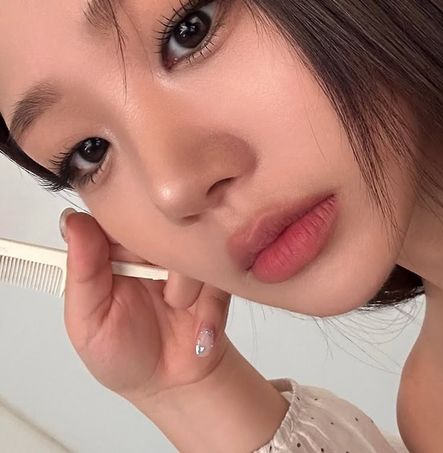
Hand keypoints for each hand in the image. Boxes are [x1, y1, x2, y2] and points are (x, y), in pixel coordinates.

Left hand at [61, 210, 231, 404]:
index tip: (126, 248)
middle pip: (158, 219)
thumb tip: (71, 220)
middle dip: (157, 254)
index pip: (115, 210)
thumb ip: (82, 272)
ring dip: (183, 285)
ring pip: (190, 243)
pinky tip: (197, 325)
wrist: (173, 384)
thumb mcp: (88, 321)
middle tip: (151, 285)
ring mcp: (183, 254)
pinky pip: (218, 267)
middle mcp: (149, 245)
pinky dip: (208, 303)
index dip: (122, 219)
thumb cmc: (123, 355)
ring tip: (173, 309)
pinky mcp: (214, 268)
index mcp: (112, 250)